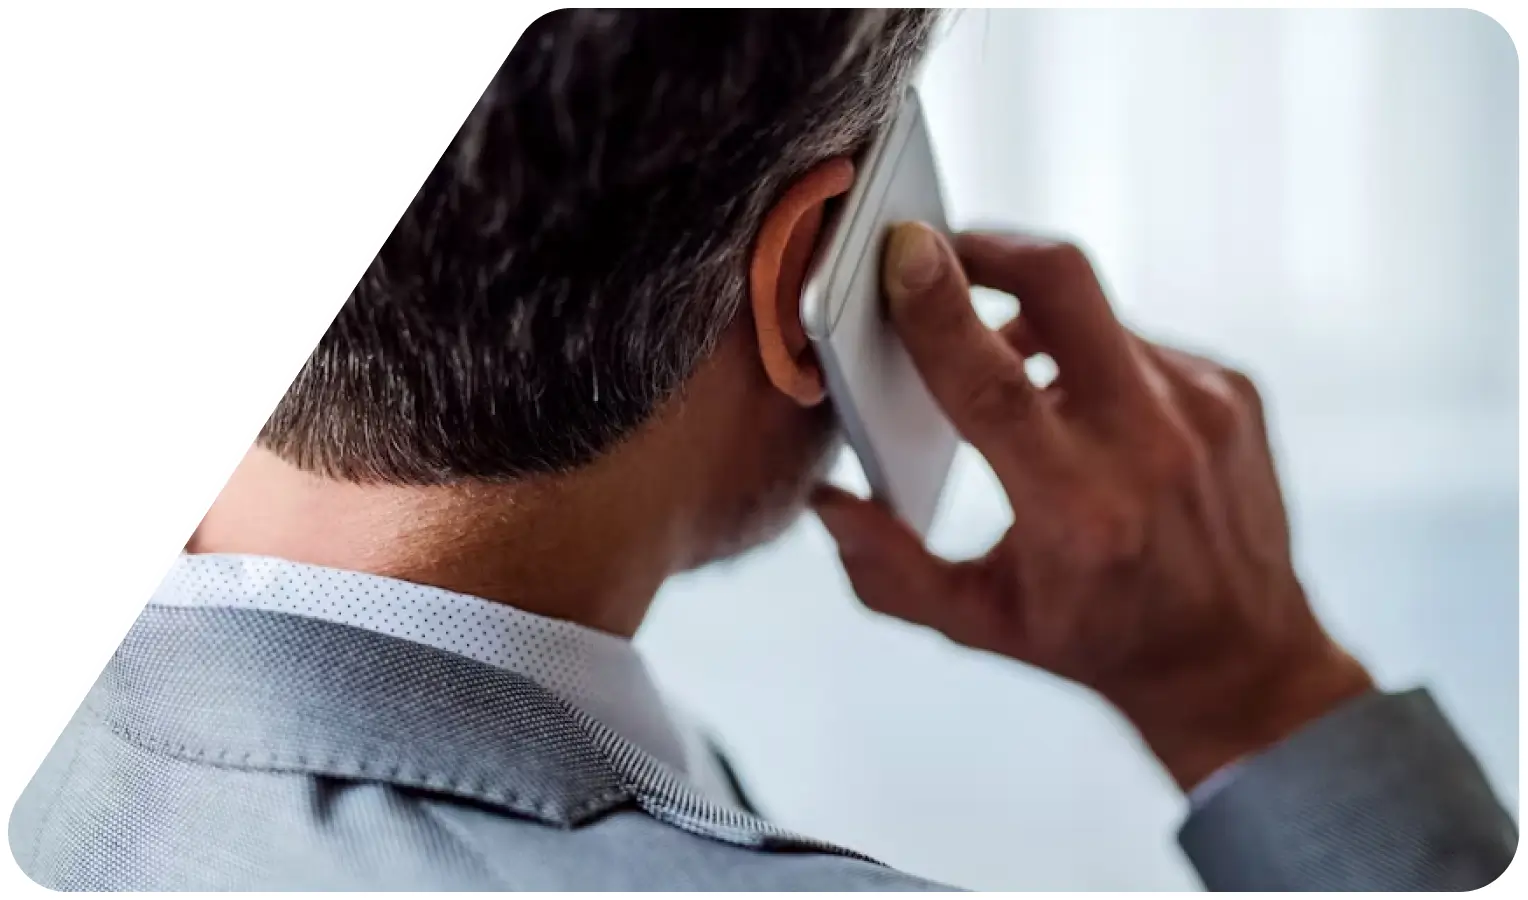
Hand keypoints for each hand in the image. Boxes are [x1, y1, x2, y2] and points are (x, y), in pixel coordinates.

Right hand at [810, 223, 1374, 791]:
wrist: (1238, 660)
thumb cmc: (1094, 640)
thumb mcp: (978, 624)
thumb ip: (889, 570)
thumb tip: (828, 500)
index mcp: (1075, 512)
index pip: (994, 383)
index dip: (940, 311)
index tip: (901, 252)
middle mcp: (1150, 447)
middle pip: (1064, 285)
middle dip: (991, 247)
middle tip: (940, 253)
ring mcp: (1203, 408)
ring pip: (1094, 313)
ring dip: (1036, 322)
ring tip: (1006, 366)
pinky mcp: (1233, 390)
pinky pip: (1138, 340)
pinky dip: (1092, 359)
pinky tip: (1083, 411)